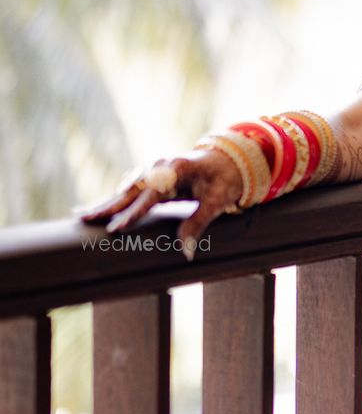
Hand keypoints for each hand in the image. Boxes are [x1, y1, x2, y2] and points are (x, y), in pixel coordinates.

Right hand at [76, 151, 242, 260]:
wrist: (227, 160)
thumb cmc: (224, 181)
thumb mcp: (217, 203)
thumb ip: (198, 224)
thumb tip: (185, 253)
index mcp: (176, 169)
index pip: (151, 195)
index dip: (133, 213)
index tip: (116, 229)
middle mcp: (159, 166)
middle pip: (130, 190)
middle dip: (107, 206)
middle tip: (84, 220)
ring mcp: (152, 169)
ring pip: (125, 190)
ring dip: (104, 203)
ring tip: (81, 216)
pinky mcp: (150, 175)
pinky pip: (129, 190)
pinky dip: (113, 200)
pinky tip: (97, 210)